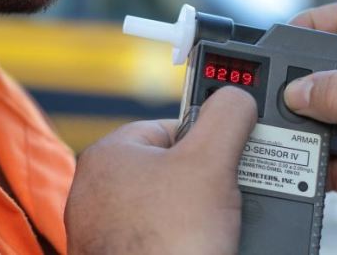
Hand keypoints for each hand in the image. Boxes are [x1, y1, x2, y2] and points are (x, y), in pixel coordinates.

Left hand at [64, 87, 255, 254]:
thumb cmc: (165, 245)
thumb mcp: (210, 162)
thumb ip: (227, 116)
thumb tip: (237, 97)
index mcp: (109, 155)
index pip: (172, 126)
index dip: (210, 136)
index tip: (233, 151)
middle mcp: (99, 190)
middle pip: (173, 167)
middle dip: (207, 179)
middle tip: (231, 192)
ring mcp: (105, 229)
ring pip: (168, 204)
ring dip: (199, 210)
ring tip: (220, 222)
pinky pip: (160, 235)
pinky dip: (184, 237)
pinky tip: (201, 243)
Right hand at [283, 3, 336, 231]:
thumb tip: (296, 91)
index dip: (315, 21)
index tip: (283, 36)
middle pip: (326, 72)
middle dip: (301, 85)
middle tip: (281, 96)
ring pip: (322, 118)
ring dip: (305, 129)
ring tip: (293, 135)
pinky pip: (328, 158)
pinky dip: (314, 165)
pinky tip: (310, 167)